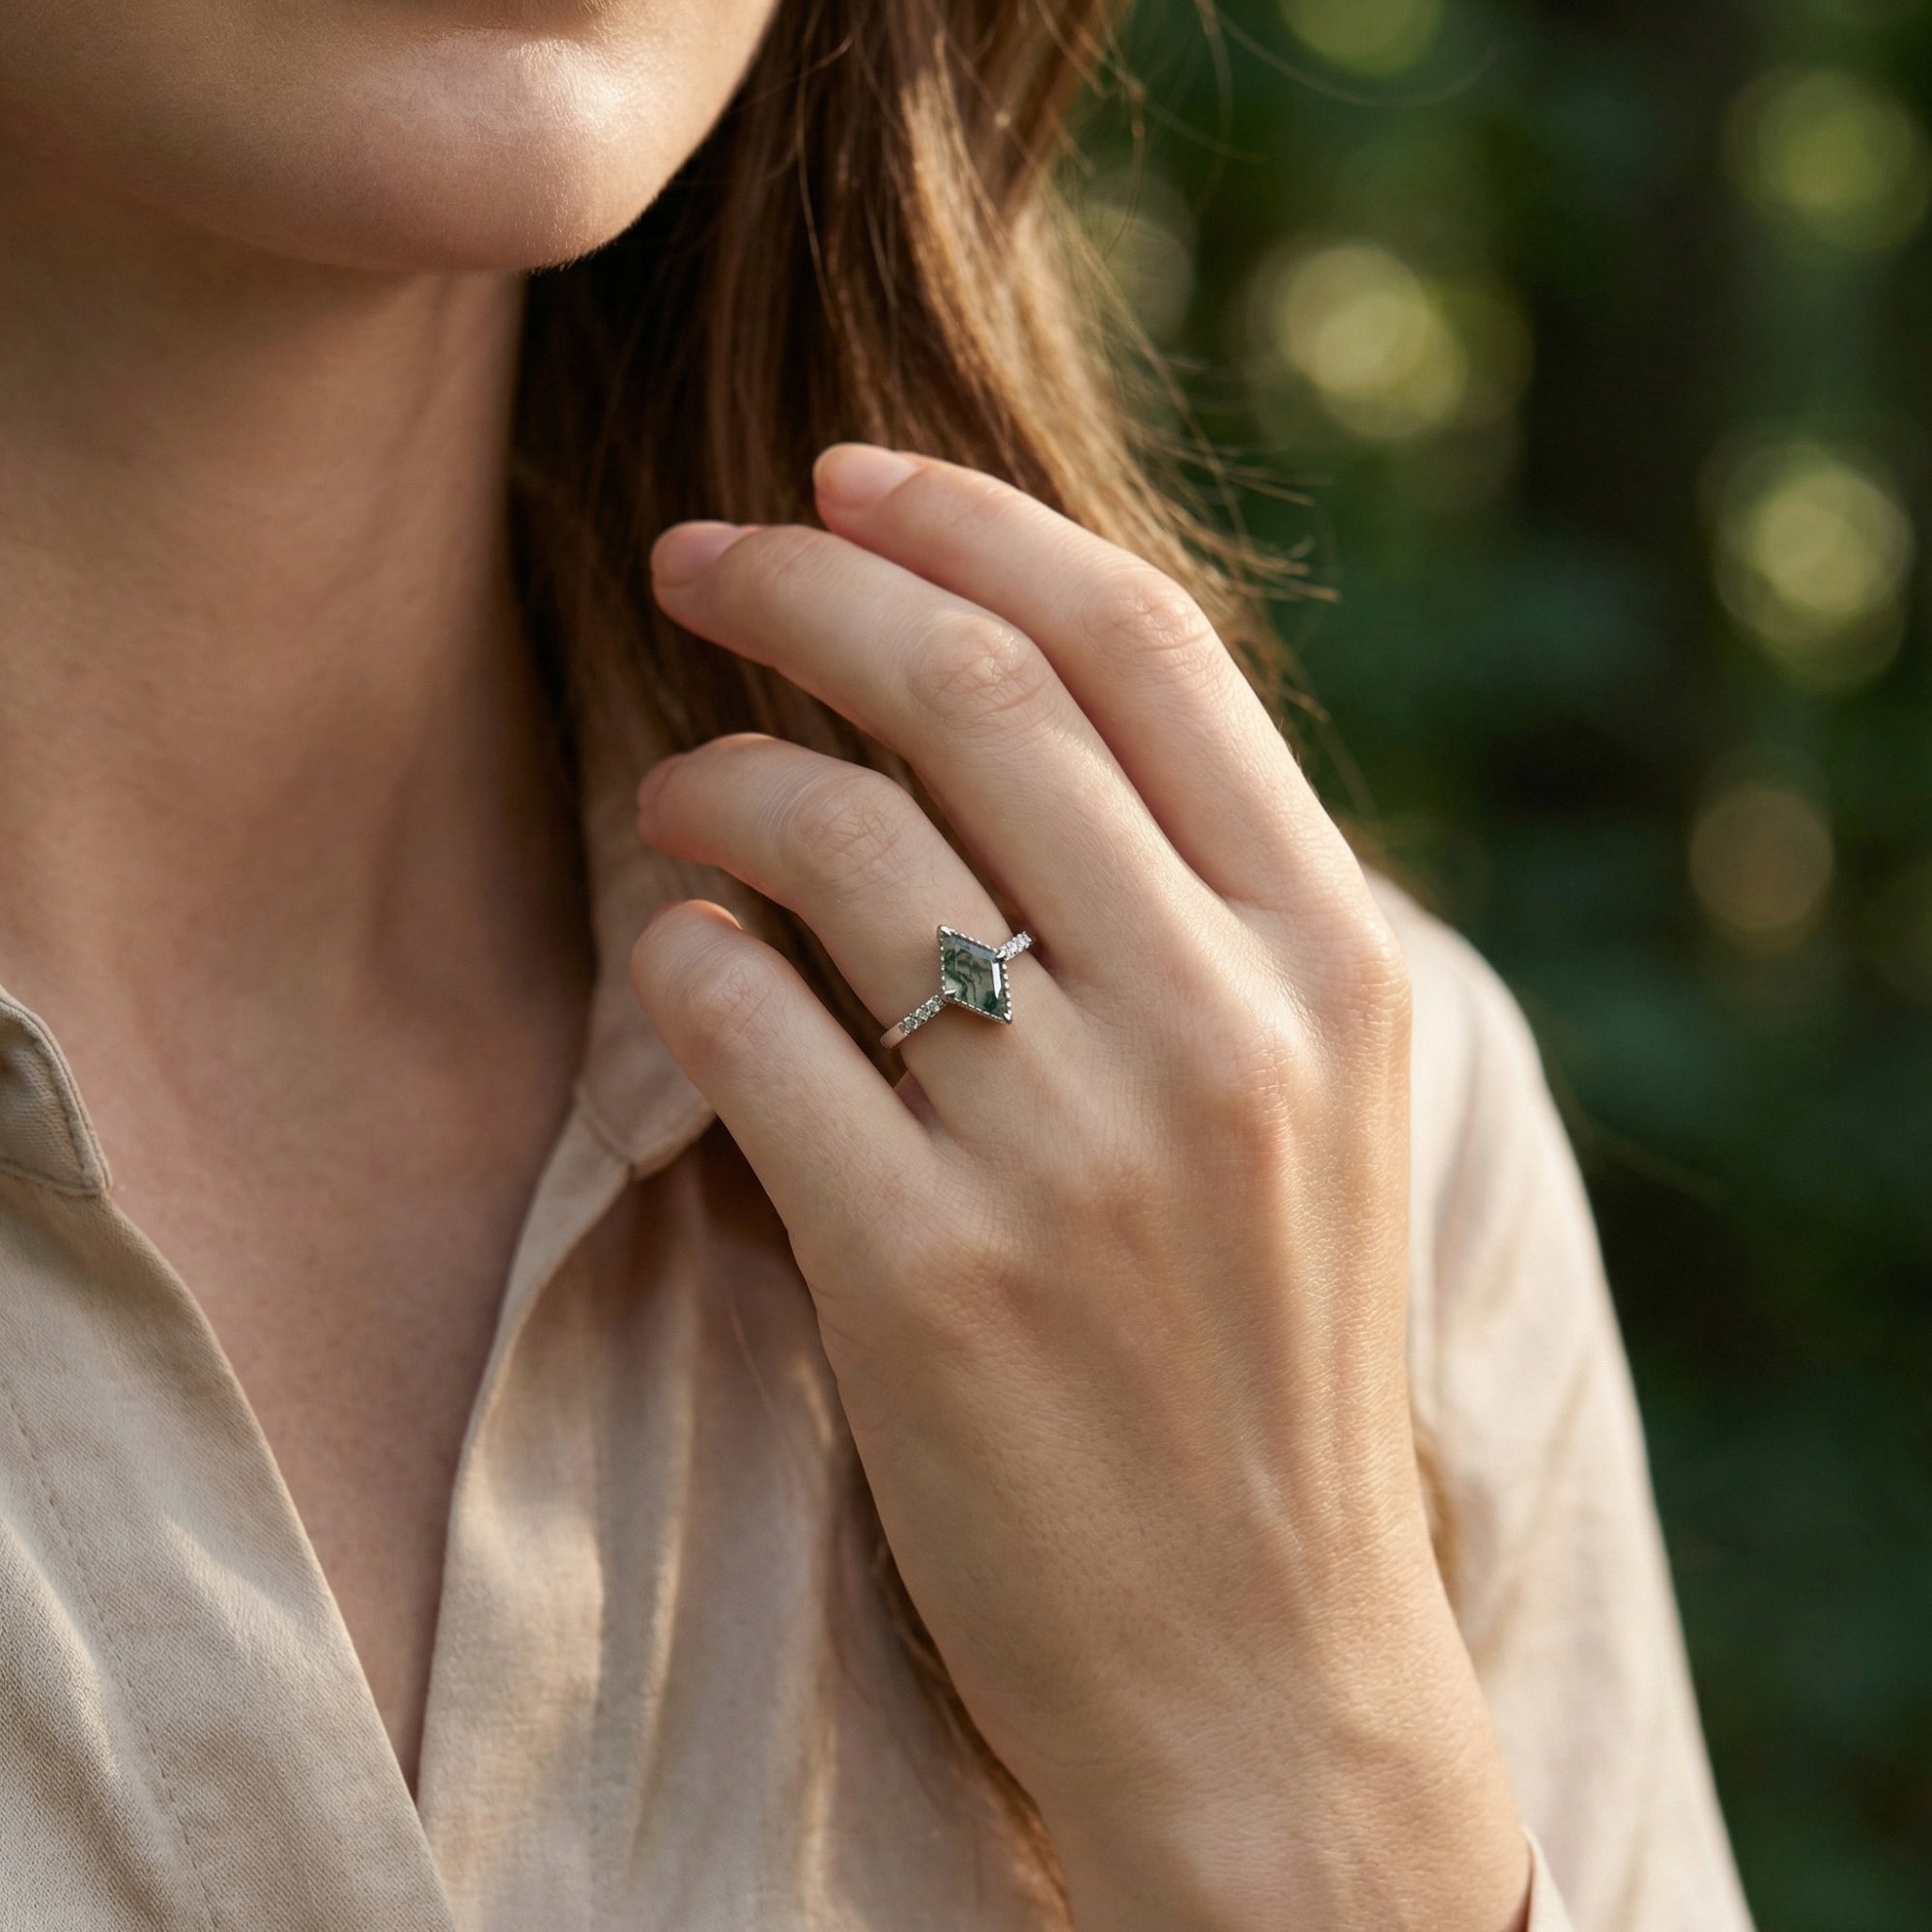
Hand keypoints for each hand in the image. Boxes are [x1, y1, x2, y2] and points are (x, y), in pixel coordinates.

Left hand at [631, 445, 1530, 1931]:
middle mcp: (1223, 1028)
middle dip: (801, 585)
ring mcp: (1075, 1153)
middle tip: (698, 557)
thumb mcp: (1316, 1108)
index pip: (1139, 643)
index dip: (971, 525)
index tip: (846, 480)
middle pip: (969, 692)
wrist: (1263, 1670)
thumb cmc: (1265, 1363)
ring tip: (675, 795)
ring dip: (716, 778)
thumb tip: (1012, 699)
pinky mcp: (925, 1278)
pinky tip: (682, 960)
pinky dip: (682, 954)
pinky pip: (744, 1019)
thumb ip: (1209, 907)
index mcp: (1333, 960)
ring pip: (832, 839)